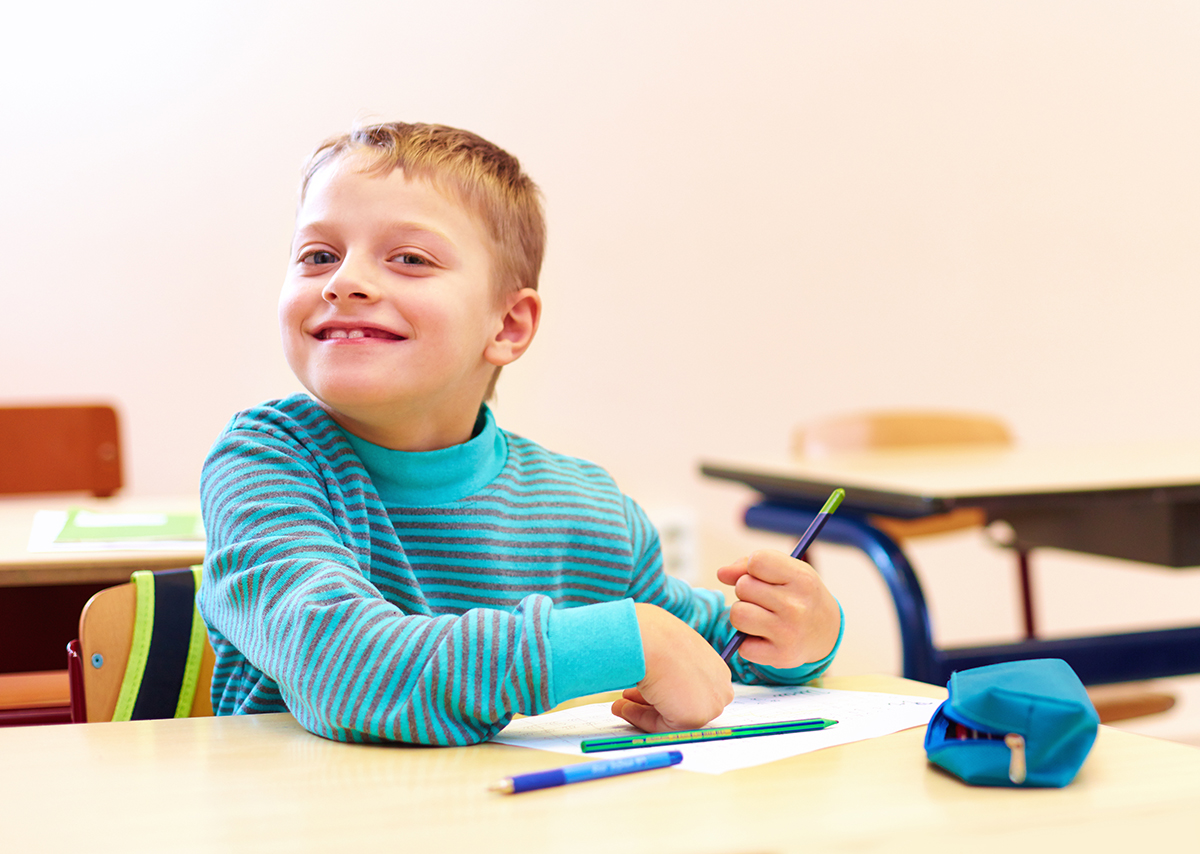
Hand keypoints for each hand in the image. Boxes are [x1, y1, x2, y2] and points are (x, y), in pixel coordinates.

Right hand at [610, 603, 732, 732]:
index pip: (691, 689)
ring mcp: (710, 703)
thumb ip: (670, 669)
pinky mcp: (696, 717)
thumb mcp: (668, 651)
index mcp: (715, 668)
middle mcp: (718, 687)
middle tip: (628, 698)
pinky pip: (665, 727)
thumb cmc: (656, 637)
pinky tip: (624, 707)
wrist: (650, 640)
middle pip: (683, 705)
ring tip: (619, 704)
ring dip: (642, 711)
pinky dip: (642, 719)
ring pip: (674, 717)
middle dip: (653, 704)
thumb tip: (655, 682)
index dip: (663, 691)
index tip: (642, 691)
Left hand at [716, 549, 840, 668]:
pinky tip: (766, 637)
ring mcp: (788, 633)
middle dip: (747, 592)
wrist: (825, 633)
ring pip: (737, 615)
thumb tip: (721, 574)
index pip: (757, 561)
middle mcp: (797, 606)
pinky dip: (748, 642)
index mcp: (802, 579)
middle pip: (743, 587)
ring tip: (760, 616)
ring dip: (743, 615)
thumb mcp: (786, 570)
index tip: (763, 575)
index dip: (752, 568)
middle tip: (766, 600)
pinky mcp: (780, 656)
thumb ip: (749, 565)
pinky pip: (742, 645)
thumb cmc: (798, 594)